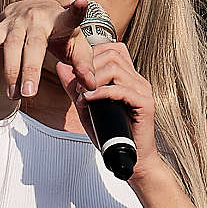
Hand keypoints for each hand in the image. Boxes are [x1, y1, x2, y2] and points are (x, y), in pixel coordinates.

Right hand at [0, 0, 92, 105]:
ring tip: (13, 95)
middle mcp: (38, 18)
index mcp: (60, 20)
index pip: (71, 17)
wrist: (36, 8)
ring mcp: (17, 22)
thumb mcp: (76, 45)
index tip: (82, 4)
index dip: (76, 12)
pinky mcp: (1, 26)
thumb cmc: (61, 33)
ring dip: (11, 71)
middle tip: (29, 93)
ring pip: (11, 46)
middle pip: (34, 45)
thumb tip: (90, 87)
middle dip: (30, 69)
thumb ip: (84, 66)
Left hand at [57, 39, 162, 185]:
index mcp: (128, 77)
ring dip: (93, 79)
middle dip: (90, 65)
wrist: (130, 158)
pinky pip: (121, 90)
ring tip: (82, 93)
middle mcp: (137, 80)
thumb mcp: (86, 107)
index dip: (93, 52)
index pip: (114, 49)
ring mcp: (143, 91)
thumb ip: (75, 87)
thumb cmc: (110, 134)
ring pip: (116, 69)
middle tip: (77, 83)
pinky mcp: (145, 104)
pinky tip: (89, 100)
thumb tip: (61, 67)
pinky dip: (101, 93)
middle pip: (113, 54)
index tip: (78, 68)